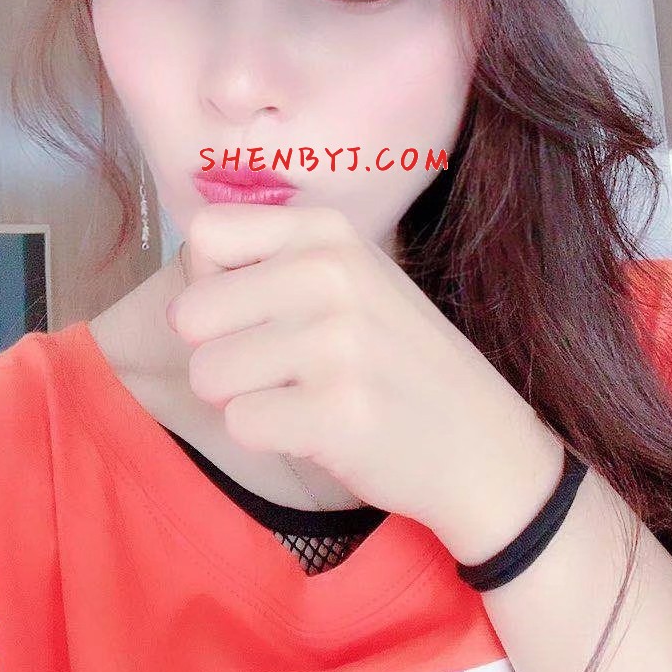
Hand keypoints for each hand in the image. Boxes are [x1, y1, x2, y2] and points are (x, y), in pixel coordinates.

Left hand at [166, 202, 484, 536]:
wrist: (481, 439)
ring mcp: (335, 340)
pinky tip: (317, 427)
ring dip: (241, 398)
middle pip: (190, 313)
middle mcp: (328, 272)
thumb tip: (190, 267)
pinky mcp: (335, 411)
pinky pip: (240, 424)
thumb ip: (271, 258)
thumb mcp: (349, 274)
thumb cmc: (393, 355)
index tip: (252, 310)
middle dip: (218, 351)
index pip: (205, 234)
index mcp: (325, 231)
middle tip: (275, 367)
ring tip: (300, 396)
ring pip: (206, 374)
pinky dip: (268, 436)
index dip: (210, 282)